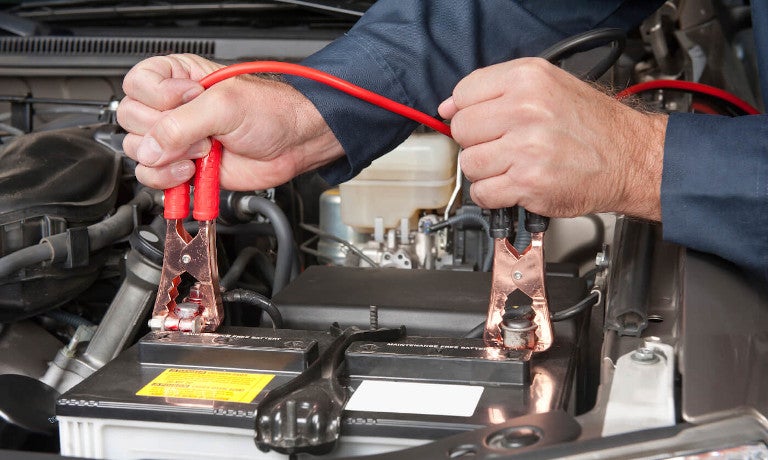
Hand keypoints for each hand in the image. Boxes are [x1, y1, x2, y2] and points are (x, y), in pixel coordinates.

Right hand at [118, 54, 343, 190]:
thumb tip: (149, 148)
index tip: (189, 100)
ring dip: (168, 158)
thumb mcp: (224, 107)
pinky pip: (154, 176)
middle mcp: (172, 107)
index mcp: (178, 78)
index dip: (158, 97)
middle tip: (201, 133)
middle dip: (164, 133)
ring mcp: (177, 139)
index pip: (137, 85)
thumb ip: (181, 125)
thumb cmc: (271, 112)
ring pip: (139, 152)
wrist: (293, 143)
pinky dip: (168, 179)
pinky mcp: (184, 165)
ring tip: (201, 153)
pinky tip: (192, 172)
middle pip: (131, 121)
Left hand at [438, 57, 666, 220]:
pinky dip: (492, 195)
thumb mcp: (548, 85)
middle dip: (477, 142)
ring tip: (511, 165)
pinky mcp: (528, 184)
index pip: (463, 94)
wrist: (629, 158)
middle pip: (462, 130)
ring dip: (485, 171)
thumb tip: (448, 107)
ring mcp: (526, 149)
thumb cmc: (592, 124)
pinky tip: (513, 184)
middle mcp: (525, 111)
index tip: (481, 122)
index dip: (468, 111)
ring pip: (469, 164)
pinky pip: (482, 193)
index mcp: (527, 80)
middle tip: (502, 145)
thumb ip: (496, 89)